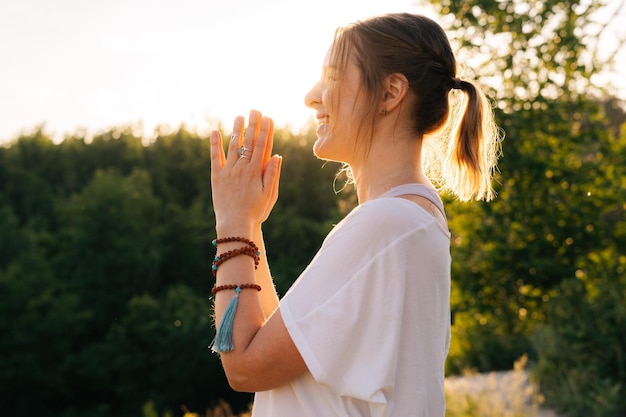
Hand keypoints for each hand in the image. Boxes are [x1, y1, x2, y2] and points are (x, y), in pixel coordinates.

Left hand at [210, 110, 281, 236]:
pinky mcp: (216, 176)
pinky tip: (215, 131)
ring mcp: (228, 171)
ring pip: (233, 146)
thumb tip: (276, 155)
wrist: (235, 224)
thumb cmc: (255, 212)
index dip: (266, 131)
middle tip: (255, 110)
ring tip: (239, 117)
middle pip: (249, 142)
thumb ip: (272, 174)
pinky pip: (215, 157)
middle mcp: (242, 168)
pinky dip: (215, 144)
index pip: (263, 146)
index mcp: (256, 172)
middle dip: (253, 125)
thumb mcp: (270, 195)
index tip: (268, 118)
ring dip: (236, 130)